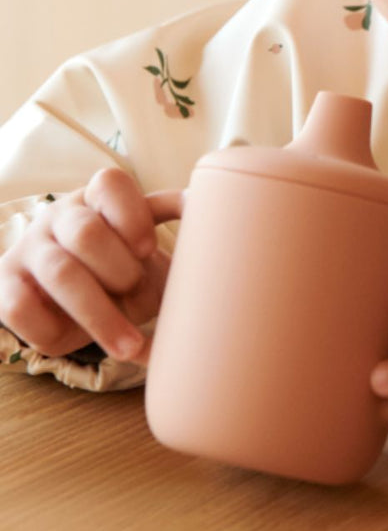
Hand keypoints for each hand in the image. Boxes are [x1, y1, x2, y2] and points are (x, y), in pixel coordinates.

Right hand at [0, 168, 169, 360]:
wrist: (78, 303)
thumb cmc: (125, 272)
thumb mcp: (154, 258)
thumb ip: (185, 247)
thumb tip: (223, 245)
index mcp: (100, 198)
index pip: (110, 184)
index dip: (132, 217)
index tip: (147, 248)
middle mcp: (59, 217)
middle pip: (86, 234)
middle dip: (121, 272)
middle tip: (136, 292)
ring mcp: (29, 250)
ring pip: (60, 274)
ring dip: (102, 315)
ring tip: (132, 346)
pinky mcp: (6, 287)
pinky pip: (19, 308)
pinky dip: (53, 330)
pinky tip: (77, 339)